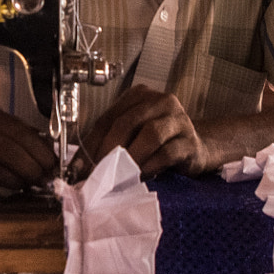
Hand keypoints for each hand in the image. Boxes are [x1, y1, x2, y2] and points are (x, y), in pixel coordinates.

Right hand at [0, 100, 57, 192]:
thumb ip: (16, 132)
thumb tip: (47, 152)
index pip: (19, 131)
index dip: (39, 150)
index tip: (52, 163)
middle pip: (8, 151)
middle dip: (31, 168)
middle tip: (44, 178)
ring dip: (17, 181)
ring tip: (26, 183)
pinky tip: (4, 188)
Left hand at [82, 84, 209, 177]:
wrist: (196, 151)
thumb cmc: (158, 144)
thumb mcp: (132, 137)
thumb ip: (110, 144)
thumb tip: (81, 168)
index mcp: (139, 96)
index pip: (108, 117)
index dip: (90, 143)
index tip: (78, 168)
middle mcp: (160, 101)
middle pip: (128, 122)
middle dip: (108, 150)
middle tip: (97, 173)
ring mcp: (178, 119)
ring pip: (150, 134)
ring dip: (130, 157)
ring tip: (118, 177)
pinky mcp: (190, 142)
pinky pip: (168, 153)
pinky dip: (150, 166)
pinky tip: (141, 176)